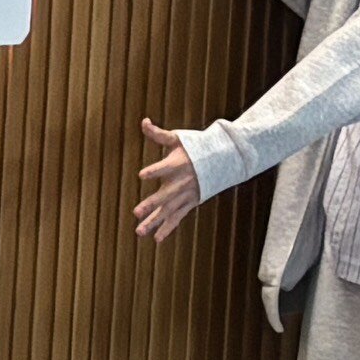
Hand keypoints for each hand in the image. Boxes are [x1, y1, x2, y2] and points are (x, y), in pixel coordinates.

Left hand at [130, 126, 207, 242]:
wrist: (222, 160)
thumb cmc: (195, 147)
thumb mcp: (178, 138)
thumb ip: (159, 134)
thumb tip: (144, 121)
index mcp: (178, 164)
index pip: (164, 168)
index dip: (154, 171)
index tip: (142, 174)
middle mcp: (182, 182)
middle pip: (165, 195)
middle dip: (151, 204)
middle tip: (136, 212)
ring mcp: (187, 195)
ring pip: (169, 210)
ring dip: (155, 222)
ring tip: (139, 232)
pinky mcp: (190, 203)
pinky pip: (178, 217)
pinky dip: (168, 228)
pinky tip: (156, 239)